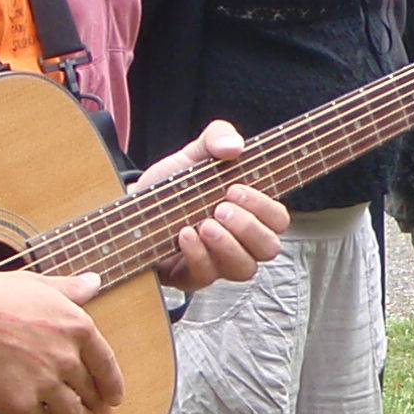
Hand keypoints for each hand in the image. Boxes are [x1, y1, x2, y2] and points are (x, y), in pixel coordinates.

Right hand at [0, 267, 125, 413]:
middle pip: (90, 390)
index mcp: (77, 327)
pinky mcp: (20, 404)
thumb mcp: (37, 284)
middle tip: (99, 411)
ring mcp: (45, 384)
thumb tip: (94, 282)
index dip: (113, 383)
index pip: (106, 363)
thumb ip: (69, 288)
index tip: (115, 396)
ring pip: (71, 411)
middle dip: (97, 404)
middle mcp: (67, 359)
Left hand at [133, 120, 287, 289]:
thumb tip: (235, 146)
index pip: (278, 220)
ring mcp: (218, 262)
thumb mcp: (195, 152)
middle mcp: (241, 242)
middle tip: (221, 207)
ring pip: (244, 269)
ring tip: (205, 223)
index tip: (235, 189)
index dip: (264, 207)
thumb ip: (218, 137)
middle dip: (248, 228)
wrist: (134, 203)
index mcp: (250, 213)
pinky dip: (198, 254)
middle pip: (269, 248)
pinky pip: (206, 276)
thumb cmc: (174, 183)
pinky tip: (184, 234)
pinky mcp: (191, 276)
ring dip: (228, 245)